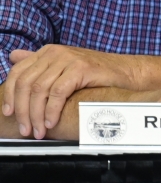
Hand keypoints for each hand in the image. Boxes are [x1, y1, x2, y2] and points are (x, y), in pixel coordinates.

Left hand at [4, 46, 135, 138]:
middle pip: (26, 83)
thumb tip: (12, 56)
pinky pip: (57, 92)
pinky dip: (51, 110)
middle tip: (26, 129)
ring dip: (36, 115)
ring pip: (39, 90)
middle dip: (23, 111)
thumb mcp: (65, 67)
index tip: (9, 113)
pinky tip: (51, 122)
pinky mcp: (81, 68)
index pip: (18, 73)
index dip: (9, 95)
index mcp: (48, 52)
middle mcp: (55, 52)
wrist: (128, 73)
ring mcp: (68, 58)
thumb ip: (39, 63)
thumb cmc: (97, 74)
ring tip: (39, 131)